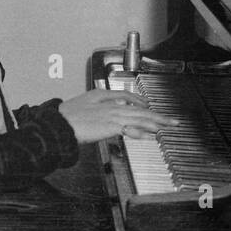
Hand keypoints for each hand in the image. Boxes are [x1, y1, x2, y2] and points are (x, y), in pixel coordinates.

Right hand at [58, 89, 175, 143]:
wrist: (58, 123)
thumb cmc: (66, 116)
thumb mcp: (83, 102)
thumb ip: (99, 103)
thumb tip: (112, 104)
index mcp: (102, 95)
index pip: (128, 97)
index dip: (142, 102)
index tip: (150, 107)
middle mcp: (110, 105)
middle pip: (139, 109)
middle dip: (158, 115)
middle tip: (172, 120)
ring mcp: (111, 115)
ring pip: (139, 118)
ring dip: (156, 122)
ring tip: (168, 126)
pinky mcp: (110, 126)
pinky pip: (131, 129)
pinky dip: (143, 131)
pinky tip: (152, 135)